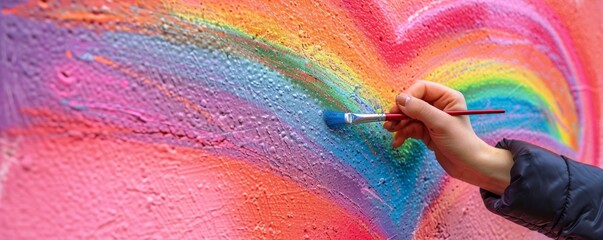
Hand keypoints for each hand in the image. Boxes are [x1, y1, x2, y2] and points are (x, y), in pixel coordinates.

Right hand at [383, 80, 512, 194]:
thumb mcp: (440, 124)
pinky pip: (410, 128)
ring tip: (391, 132)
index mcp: (446, 97)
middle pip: (412, 102)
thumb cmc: (461, 143)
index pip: (421, 88)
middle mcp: (438, 105)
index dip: (408, 96)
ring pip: (408, 116)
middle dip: (400, 112)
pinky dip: (402, 134)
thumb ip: (420, 110)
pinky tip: (397, 142)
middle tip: (389, 122)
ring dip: (399, 124)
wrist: (468, 166)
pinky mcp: (426, 131)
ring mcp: (431, 119)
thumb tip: (401, 99)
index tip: (398, 108)